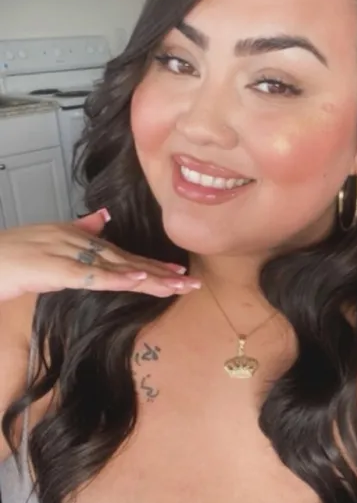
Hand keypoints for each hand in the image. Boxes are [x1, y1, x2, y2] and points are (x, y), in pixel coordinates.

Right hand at [0, 209, 200, 300]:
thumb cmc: (11, 254)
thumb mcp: (49, 240)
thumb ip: (77, 229)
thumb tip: (102, 218)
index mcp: (80, 239)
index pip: (123, 255)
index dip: (152, 266)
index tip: (178, 274)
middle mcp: (79, 242)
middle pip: (128, 260)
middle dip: (161, 273)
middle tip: (192, 282)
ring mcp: (68, 253)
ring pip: (117, 267)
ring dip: (150, 277)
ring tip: (178, 285)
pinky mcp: (55, 268)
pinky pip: (91, 275)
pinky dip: (116, 278)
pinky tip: (139, 280)